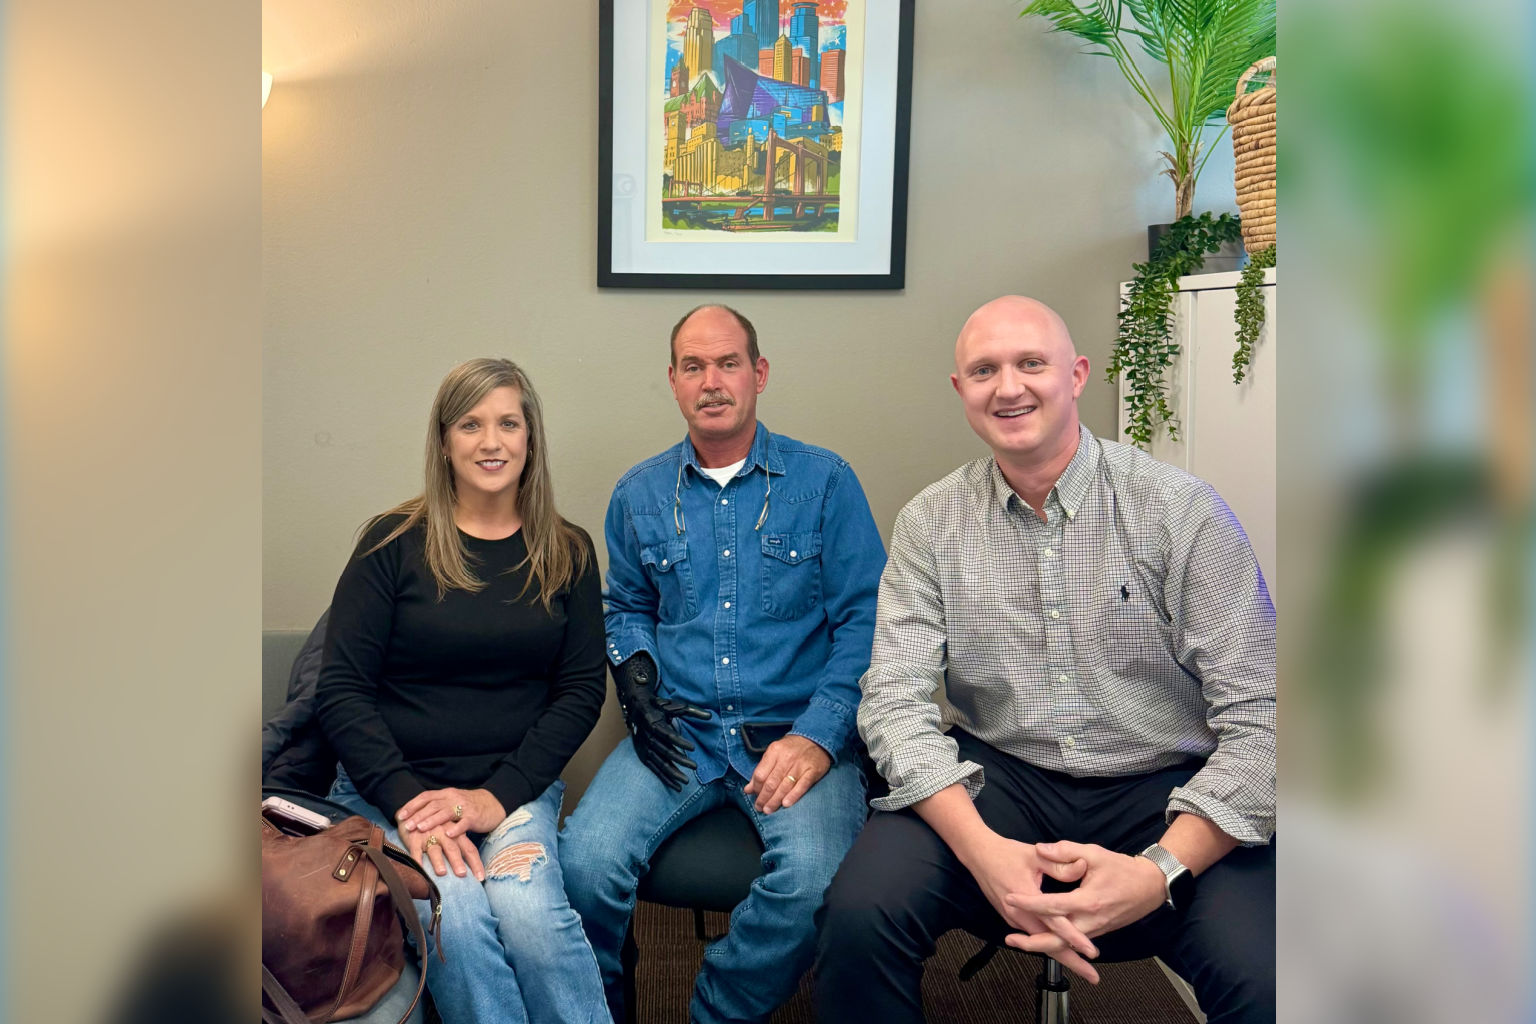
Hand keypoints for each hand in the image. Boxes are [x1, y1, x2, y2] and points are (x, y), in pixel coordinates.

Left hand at [396, 787, 505, 838]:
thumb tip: (413, 817)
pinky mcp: (475, 816)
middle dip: (418, 815)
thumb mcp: (450, 803)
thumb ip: (436, 807)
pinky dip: (456, 828)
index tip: (400, 815)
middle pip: (433, 805)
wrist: (492, 804)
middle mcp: (453, 798)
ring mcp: (464, 807)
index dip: (412, 805)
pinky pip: (464, 822)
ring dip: (432, 820)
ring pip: (446, 812)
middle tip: (407, 826)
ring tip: (421, 828)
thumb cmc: (467, 807)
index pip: (426, 797)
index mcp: (446, 794)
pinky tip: (448, 835)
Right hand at [396, 812, 484, 881]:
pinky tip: (419, 869)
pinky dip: (417, 860)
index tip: (480, 878)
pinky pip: (415, 850)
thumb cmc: (436, 827)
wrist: (414, 813)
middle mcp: (445, 834)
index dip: (476, 863)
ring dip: (438, 861)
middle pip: (453, 848)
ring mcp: (429, 835)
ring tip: (442, 872)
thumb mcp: (451, 834)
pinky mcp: (414, 838)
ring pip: (435, 849)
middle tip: (462, 874)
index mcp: (457, 834)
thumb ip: (459, 848)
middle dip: (457, 861)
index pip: (470, 849)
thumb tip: (470, 871)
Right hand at [613, 652, 711, 789]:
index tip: (693, 748)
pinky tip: (676, 786)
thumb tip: (710, 716)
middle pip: (665, 752)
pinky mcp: (643, 756)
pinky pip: (655, 770)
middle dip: (680, 760)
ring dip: (673, 773)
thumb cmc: (658, 707)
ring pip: (660, 763)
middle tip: (694, 766)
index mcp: (654, 724)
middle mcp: (648, 737)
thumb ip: (692, 711)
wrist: (636, 709)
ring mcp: (644, 748)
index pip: (668, 735)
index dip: (680, 742)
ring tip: (686, 781)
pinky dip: (665, 779)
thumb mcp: (674, 706)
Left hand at [743, 734, 831, 812]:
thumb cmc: (792, 748)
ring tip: (769, 810)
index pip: (760, 774)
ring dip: (775, 801)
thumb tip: (748, 789)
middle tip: (760, 808)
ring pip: (784, 787)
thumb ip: (762, 770)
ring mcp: (800, 765)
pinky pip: (801, 786)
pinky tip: (785, 804)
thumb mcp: (774, 753)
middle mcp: (786, 758)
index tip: (754, 796)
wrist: (816, 739)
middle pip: (771, 783)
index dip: (756, 788)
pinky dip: (793, 796)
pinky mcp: (812, 771)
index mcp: (775, 751)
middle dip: (763, 798)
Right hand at [962, 834, 1100, 982]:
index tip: (1091, 952)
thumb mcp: (1034, 854)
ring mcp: (1014, 918)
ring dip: (1062, 955)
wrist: (978, 854)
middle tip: (1093, 977)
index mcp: (1025, 898)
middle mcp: (1018, 915)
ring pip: (1041, 942)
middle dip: (1072, 962)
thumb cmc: (1006, 853)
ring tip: (1084, 968)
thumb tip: (1082, 868)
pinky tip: (1064, 950)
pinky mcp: (1012, 918)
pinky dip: (1050, 945)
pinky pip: (1034, 935)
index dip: (1074, 937)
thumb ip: (1058, 864)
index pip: (1054, 923)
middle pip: (1048, 944)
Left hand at [1002, 841, 1166, 957]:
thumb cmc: (1122, 869)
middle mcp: (1091, 921)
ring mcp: (1095, 930)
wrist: (1150, 887)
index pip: (1052, 906)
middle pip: (1057, 940)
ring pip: (1065, 945)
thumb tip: (1039, 848)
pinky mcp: (1096, 932)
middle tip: (1009, 938)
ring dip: (1041, 945)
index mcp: (1088, 901)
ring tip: (1018, 941)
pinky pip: (1073, 941)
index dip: (1028, 902)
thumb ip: (1065, 851)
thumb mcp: (1094, 853)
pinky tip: (1039, 938)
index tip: (1009, 897)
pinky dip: (1055, 942)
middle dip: (1032, 943)